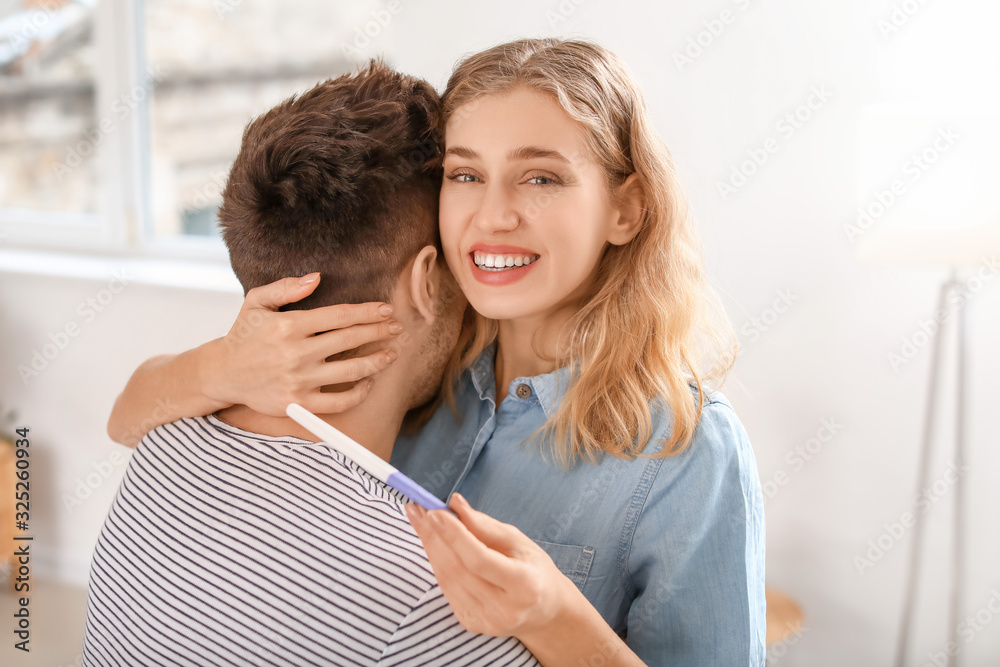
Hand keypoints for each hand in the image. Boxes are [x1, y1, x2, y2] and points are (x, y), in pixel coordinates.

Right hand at [206, 273, 401, 415]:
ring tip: (393, 353)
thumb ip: (286, 287)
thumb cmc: (244, 334)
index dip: (367, 312)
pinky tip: (370, 381)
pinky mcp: (299, 404)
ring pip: (351, 371)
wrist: (224, 373)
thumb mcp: (256, 302)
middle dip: (380, 332)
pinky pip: (339, 401)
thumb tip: (317, 277)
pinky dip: (359, 392)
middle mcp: (296, 353)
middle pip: (350, 339)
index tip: (386, 310)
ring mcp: (298, 381)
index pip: (339, 316)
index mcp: (288, 326)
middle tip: (399, 328)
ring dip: (378, 361)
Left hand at [404, 493, 575, 638]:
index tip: (434, 511)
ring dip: (430, 547)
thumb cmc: (533, 569)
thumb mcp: (519, 542)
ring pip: (446, 579)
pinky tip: (434, 544)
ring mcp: (486, 621)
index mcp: (524, 585)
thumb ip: (485, 525)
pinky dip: (437, 563)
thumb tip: (455, 504)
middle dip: (433, 536)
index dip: (455, 535)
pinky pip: (446, 589)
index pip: (480, 559)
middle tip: (416, 508)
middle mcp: (504, 609)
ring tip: (420, 520)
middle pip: (457, 569)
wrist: (544, 612)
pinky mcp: (471, 624)